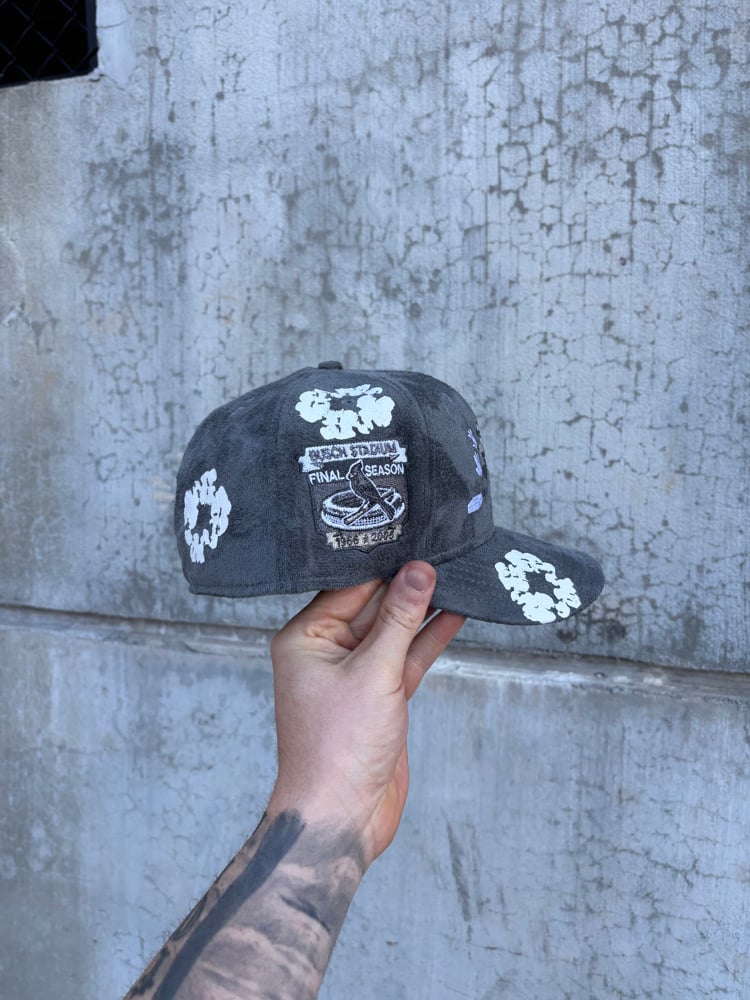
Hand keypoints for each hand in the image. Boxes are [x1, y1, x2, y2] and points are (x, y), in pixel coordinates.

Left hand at [267, 561, 464, 865]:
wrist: (342, 818)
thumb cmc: (337, 749)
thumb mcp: (373, 673)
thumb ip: (399, 619)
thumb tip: (419, 571)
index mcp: (305, 638)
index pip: (349, 586)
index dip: (384, 562)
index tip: (417, 536)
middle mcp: (326, 651)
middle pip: (373, 604)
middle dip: (407, 582)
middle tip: (443, 549)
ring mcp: (354, 674)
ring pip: (393, 630)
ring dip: (423, 609)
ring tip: (457, 574)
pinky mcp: (379, 695)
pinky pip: (406, 657)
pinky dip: (428, 639)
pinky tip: (455, 614)